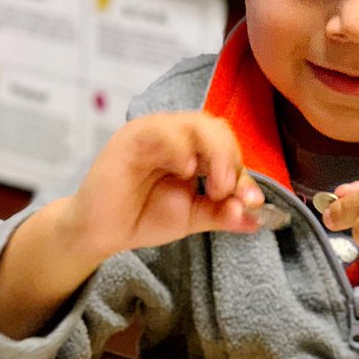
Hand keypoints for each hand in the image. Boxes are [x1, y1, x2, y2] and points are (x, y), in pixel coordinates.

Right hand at [70, 111, 263, 263]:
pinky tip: (186, 170)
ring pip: (195, 124)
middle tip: (229, 192)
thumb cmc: (141, 217)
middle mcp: (175, 135)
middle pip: (216, 128)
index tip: (253, 202)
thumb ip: (222, 214)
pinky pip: (162, 131)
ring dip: (215, 154)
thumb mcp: (191, 217)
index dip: (244, 172)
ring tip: (215, 188)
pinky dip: (181, 147)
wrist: (100, 233)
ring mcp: (153, 133)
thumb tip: (258, 218)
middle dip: (231, 159)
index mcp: (192, 148)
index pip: (227, 147)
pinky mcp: (131, 138)